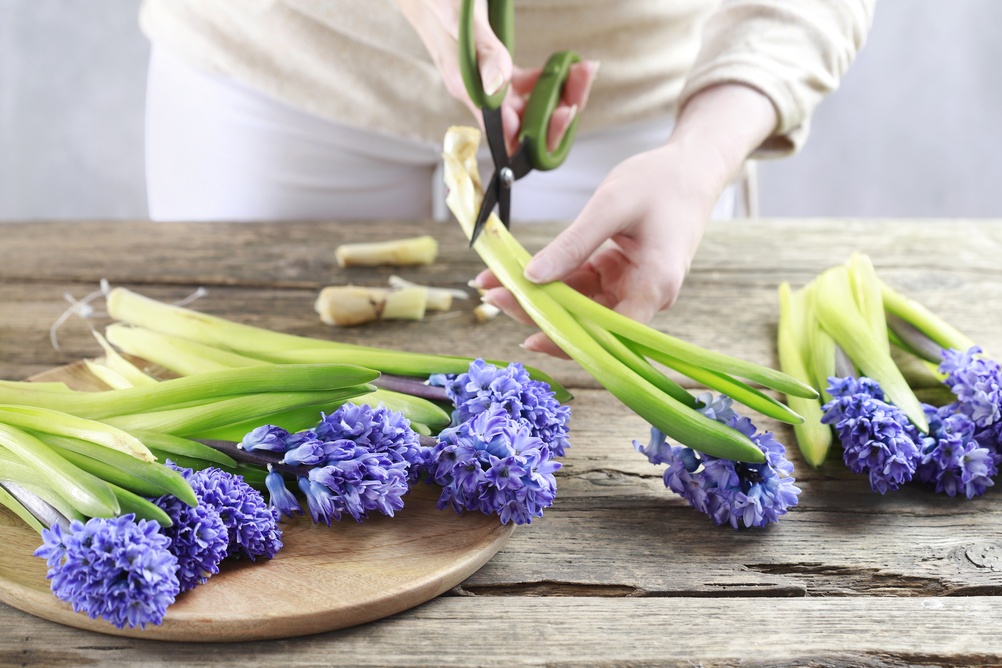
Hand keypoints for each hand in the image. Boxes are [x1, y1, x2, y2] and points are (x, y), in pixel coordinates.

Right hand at [394, 0, 597, 152]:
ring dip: (560, 94)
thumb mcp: (459, 19)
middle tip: (583, 78)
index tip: (564, 111)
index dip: (537, 133)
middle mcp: (480, 95)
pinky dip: (550, 80)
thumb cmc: (437, 0)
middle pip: (524, 124)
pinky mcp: (496, 72)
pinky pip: (527, 88)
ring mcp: (489, 86)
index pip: (506, 132)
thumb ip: (482, 51)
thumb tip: (497, 87)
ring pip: (530, 106)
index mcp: (469, 90)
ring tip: (583, 68)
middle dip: (558, 112)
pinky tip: (566, 65)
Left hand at [476, 84, 778, 357]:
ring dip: (541, 296)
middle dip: (540, 312)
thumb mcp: (611, 206)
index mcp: (654, 287)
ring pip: (579, 305)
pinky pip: (583, 286)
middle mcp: (646, 296)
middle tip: (494, 297)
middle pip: (587, 321)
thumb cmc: (663, 180)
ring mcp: (632, 287)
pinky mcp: (621, 275)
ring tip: (496, 284)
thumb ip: (571, 245)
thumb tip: (532, 277)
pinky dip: (553, 280)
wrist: (692, 165)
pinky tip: (520, 274)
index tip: (528, 335)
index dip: (567, 339)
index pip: (607, 333)